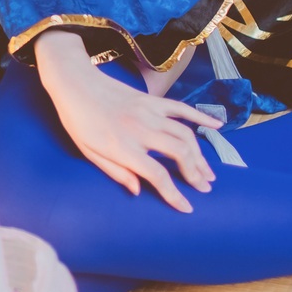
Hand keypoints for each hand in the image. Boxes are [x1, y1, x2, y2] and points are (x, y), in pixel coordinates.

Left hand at [35, 31, 219, 210]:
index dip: (175, 194)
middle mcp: (140, 130)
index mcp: (123, 147)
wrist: (74, 83)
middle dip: (196, 174)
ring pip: (185, 134)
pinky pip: (182, 108)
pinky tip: (217, 126)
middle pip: (180, 154)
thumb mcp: (88, 152)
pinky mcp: (152, 100)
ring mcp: (149, 112)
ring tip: (207, 171)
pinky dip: (201, 116)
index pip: (158, 175)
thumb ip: (115, 172)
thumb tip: (138, 190)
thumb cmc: (77, 121)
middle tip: (204, 187)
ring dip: (200, 154)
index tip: (187, 208)